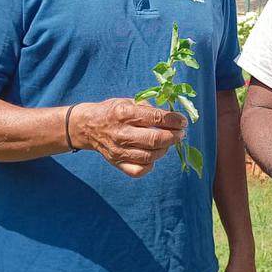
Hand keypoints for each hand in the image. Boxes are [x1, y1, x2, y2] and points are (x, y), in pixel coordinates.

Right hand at [71, 99, 186, 176]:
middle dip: (173, 136)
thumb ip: (149, 108)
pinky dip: (151, 164)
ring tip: (169, 142)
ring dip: (165, 149)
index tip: (183, 121)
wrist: (88, 126)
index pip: (155, 118)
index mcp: (124, 113)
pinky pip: (139, 170)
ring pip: (150, 156)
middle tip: (181, 133)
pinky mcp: (117, 163)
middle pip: (154, 140)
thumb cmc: (113, 111)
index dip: (173, 120)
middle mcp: (121, 133)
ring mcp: (119, 151)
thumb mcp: (128, 101)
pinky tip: (154, 154)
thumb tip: (171, 116)